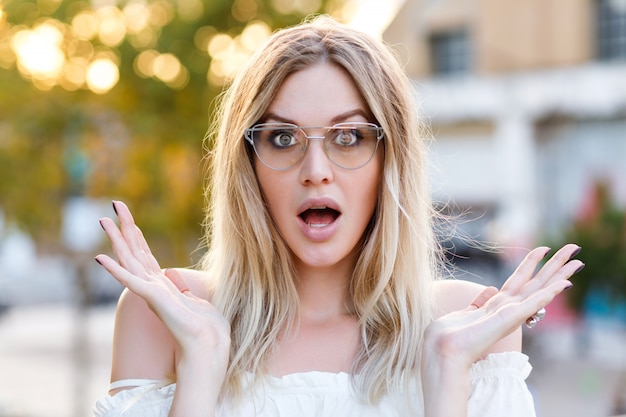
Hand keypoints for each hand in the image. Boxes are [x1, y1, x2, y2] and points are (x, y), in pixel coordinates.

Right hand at [95, 201, 229, 368]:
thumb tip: (174, 277)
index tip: (126, 216)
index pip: (144, 253)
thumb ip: (182, 288)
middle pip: (134, 250)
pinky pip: (130, 280)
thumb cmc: (205, 328)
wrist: (209, 346)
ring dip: (116, 239)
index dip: (135, 233)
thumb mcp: (195, 300)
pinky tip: (100, 257)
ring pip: (129, 259)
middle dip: (124, 226)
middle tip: (113, 204)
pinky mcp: (152, 298)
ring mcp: (150, 292)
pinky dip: (115, 269)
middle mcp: (152, 286)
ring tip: (103, 220)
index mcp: (162, 284)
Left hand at [423, 244, 582, 370]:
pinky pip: (534, 302)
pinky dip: (549, 292)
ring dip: (558, 274)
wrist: (446, 351)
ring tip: (576, 260)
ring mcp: (511, 313)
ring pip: (540, 288)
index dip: (532, 264)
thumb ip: (480, 302)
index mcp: (498, 305)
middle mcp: (508, 308)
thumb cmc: (452, 336)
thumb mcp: (467, 313)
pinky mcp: (510, 318)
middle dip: (554, 264)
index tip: (544, 249)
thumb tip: (490, 289)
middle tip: (573, 248)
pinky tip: (563, 284)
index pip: (520, 280)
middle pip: (536, 281)